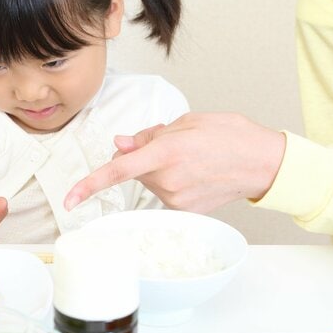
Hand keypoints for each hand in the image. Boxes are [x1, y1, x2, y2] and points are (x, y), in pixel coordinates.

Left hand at [64, 112, 285, 213]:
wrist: (263, 162)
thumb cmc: (229, 135)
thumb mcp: (186, 123)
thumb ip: (147, 136)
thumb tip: (119, 145)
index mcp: (166, 153)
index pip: (117, 171)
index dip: (89, 185)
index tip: (70, 200)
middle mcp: (168, 180)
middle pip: (135, 170)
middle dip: (145, 156)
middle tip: (178, 145)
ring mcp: (177, 198)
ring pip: (150, 182)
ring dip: (160, 170)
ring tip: (193, 159)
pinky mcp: (185, 209)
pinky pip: (165, 193)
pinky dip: (173, 182)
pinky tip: (196, 174)